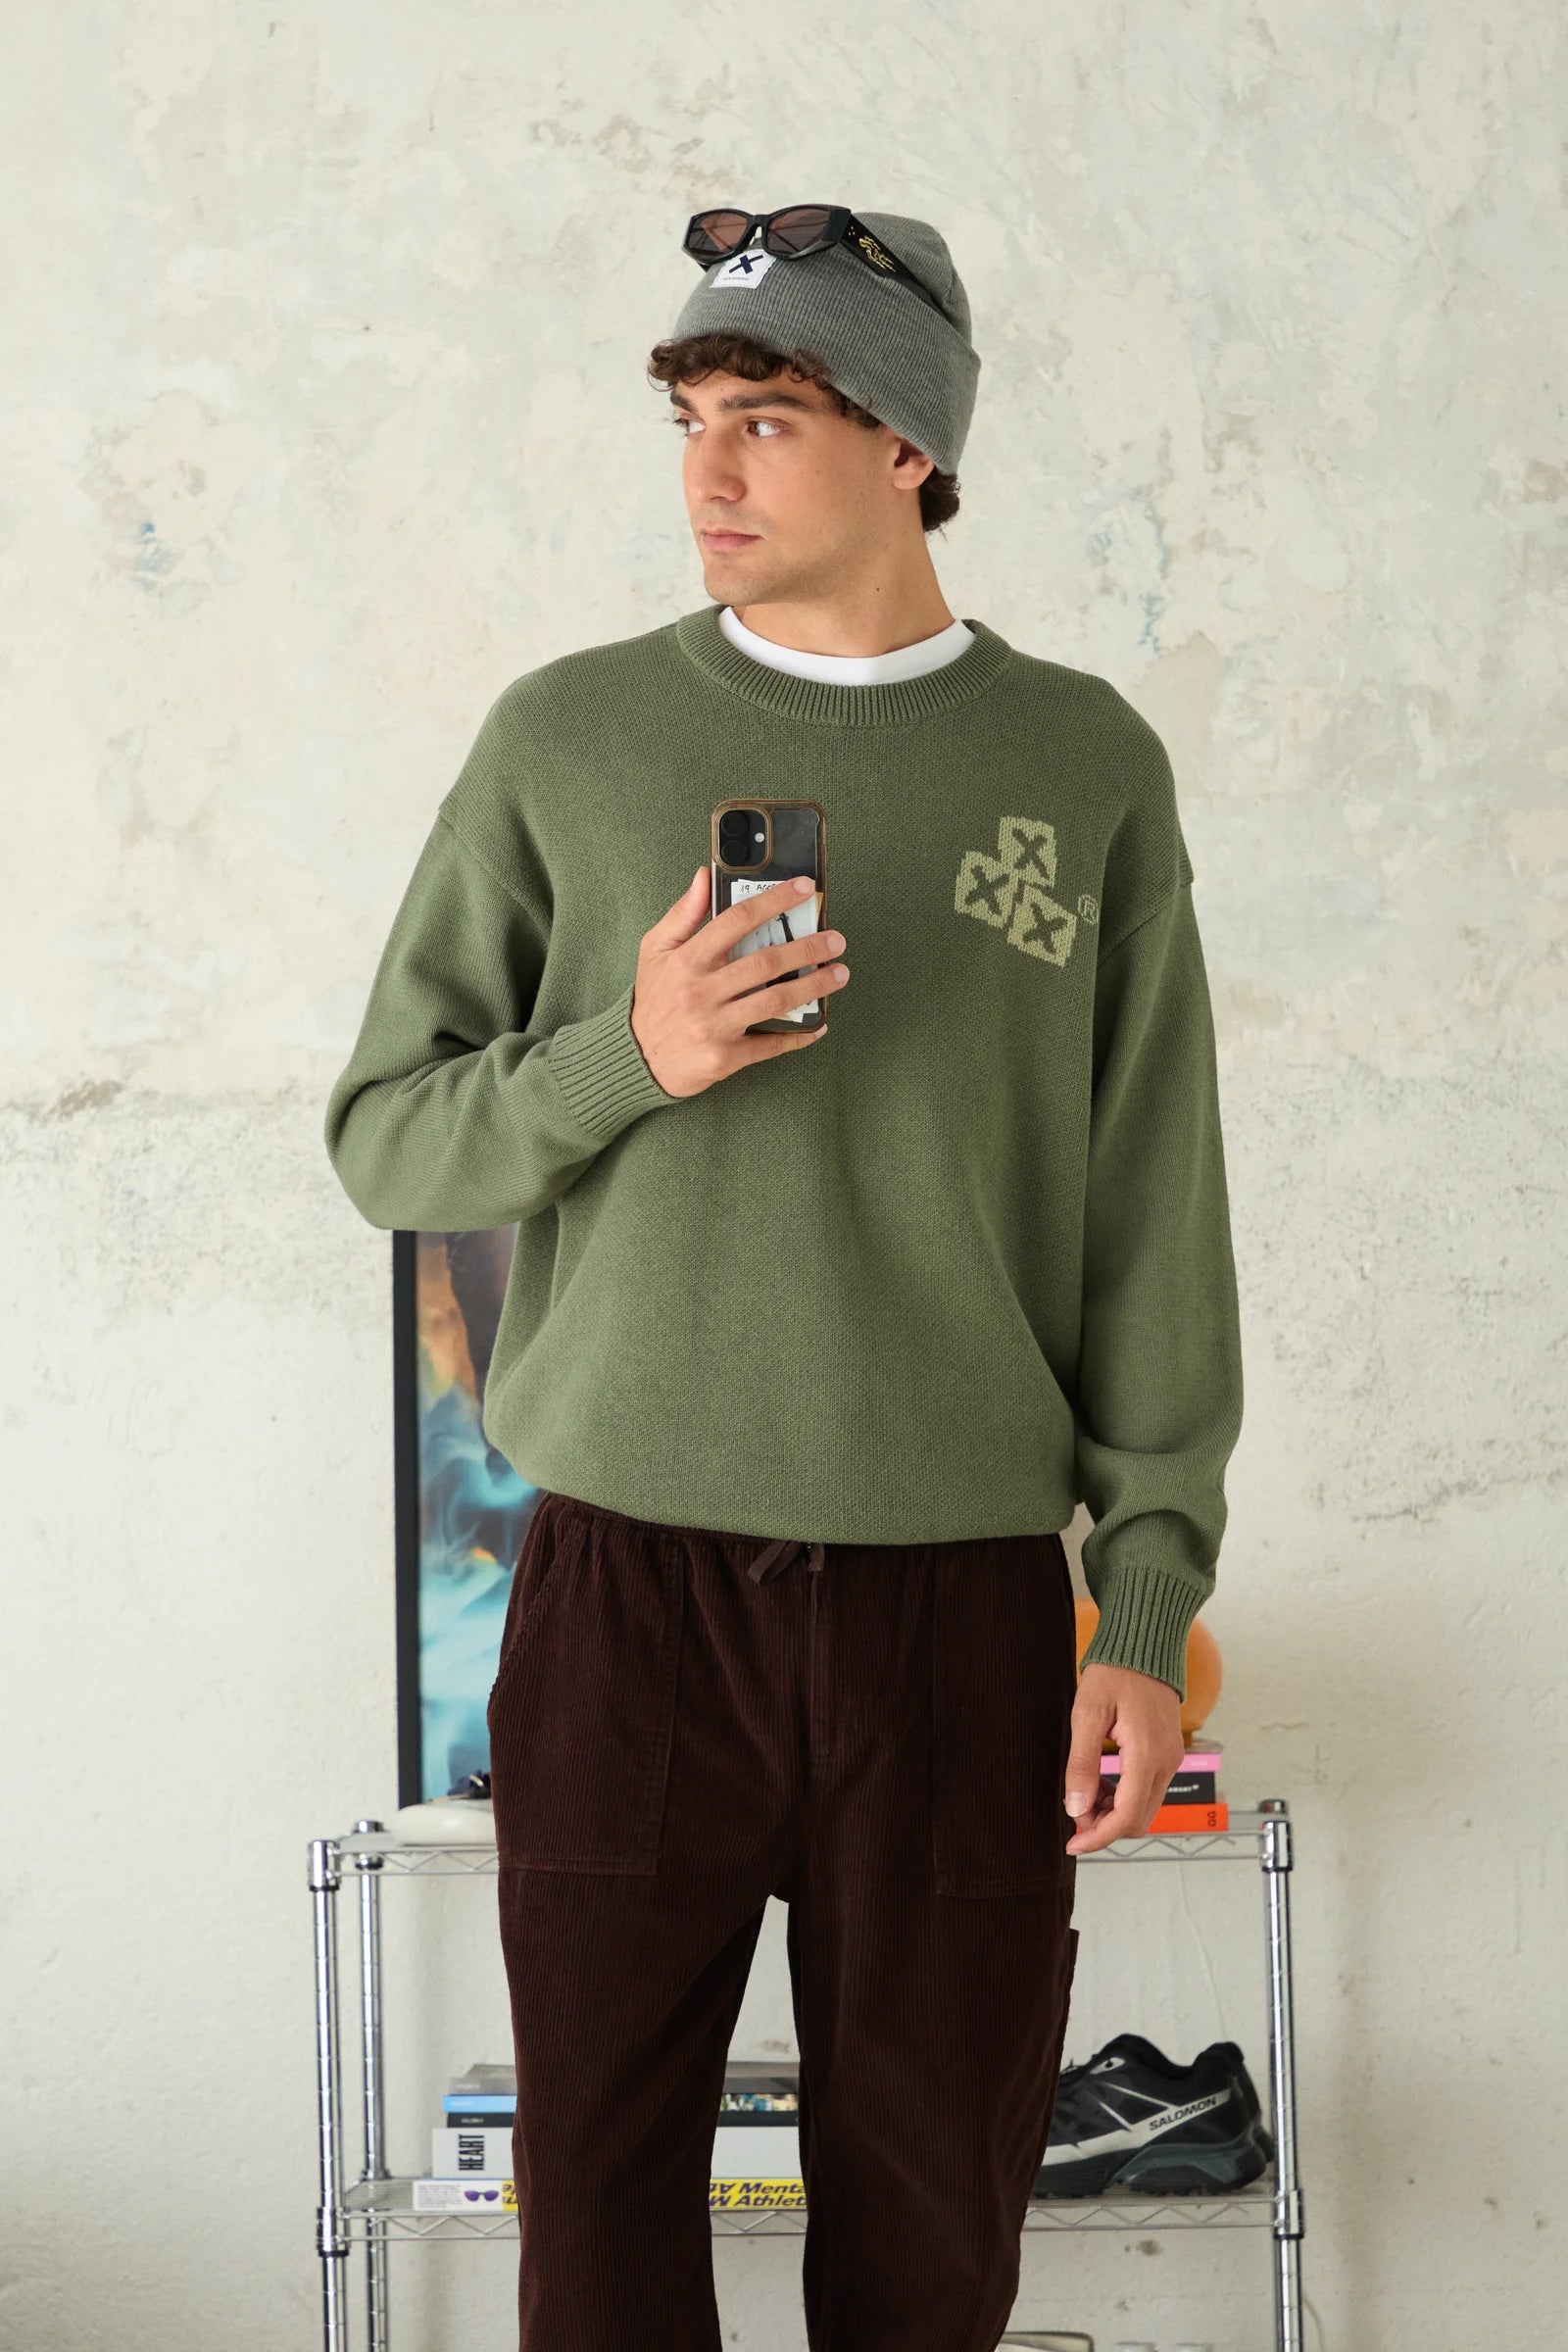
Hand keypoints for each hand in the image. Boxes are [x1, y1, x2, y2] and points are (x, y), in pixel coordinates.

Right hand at [630, 866, 848, 1098]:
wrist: (636, 1058)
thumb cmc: (652, 999)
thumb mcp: (655, 950)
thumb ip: (682, 914)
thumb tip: (703, 877)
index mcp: (687, 960)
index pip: (736, 920)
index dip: (774, 901)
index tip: (804, 890)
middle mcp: (701, 992)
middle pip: (765, 962)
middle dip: (807, 948)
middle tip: (835, 940)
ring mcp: (714, 1026)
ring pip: (775, 1001)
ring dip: (814, 987)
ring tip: (838, 974)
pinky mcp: (725, 1058)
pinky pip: (770, 1044)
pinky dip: (799, 1035)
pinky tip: (819, 1024)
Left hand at [1062, 1662, 1185, 1854]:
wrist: (1143, 1646)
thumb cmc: (1114, 1673)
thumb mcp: (1086, 1715)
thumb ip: (1082, 1765)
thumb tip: (1077, 1808)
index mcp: (1146, 1755)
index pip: (1127, 1817)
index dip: (1098, 1837)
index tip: (1073, 1844)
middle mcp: (1166, 1762)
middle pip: (1139, 1820)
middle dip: (1105, 1827)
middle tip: (1075, 1814)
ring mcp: (1172, 1759)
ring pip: (1145, 1809)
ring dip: (1115, 1813)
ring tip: (1085, 1795)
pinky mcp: (1169, 1754)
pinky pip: (1149, 1791)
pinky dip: (1126, 1797)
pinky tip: (1103, 1783)